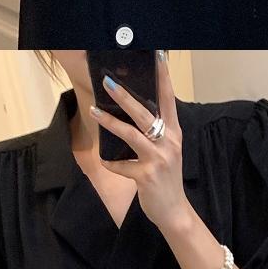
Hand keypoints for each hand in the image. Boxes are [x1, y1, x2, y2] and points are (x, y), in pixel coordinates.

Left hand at [95, 55, 188, 239]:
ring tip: (93, 110)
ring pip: (131, 134)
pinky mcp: (146, 176)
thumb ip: (156, 132)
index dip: (163, 77)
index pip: (168, 99)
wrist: (174, 211)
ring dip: (110, 122)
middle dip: (125, 96)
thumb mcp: (167, 151)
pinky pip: (122, 165)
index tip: (156, 56)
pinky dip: (111, 163)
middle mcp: (168, 142)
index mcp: (173, 133)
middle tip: (107, 81)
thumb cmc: (166, 178)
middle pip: (145, 113)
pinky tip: (105, 161)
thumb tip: (134, 112)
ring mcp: (158, 159)